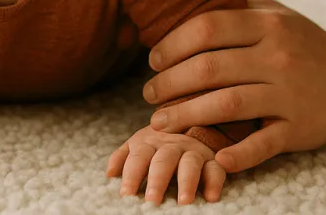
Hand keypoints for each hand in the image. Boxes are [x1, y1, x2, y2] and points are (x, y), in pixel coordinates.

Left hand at [106, 125, 226, 204]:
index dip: (132, 175)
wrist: (193, 122)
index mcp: (150, 142)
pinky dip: (215, 182)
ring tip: (183, 202)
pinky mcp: (213, 160)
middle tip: (152, 200)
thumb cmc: (159, 144)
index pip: (139, 157)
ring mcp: (194, 151)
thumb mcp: (139, 145)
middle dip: (157, 180)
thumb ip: (123, 157)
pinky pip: (216, 169)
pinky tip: (211, 197)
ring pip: (190, 164)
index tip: (126, 194)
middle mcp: (173, 145)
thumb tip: (109, 174)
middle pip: (163, 160)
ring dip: (187, 182)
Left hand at [143, 0, 325, 172]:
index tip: (153, 58)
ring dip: (186, 115)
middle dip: (169, 82)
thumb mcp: (279, 15)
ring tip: (159, 122)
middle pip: (210, 67)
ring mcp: (289, 94)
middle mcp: (278, 57)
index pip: (208, 27)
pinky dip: (238, 154)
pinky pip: (263, 144)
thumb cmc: (306, 45)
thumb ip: (238, 4)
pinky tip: (214, 157)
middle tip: (149, 93)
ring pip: (228, 105)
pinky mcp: (298, 129)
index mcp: (269, 25)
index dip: (172, 43)